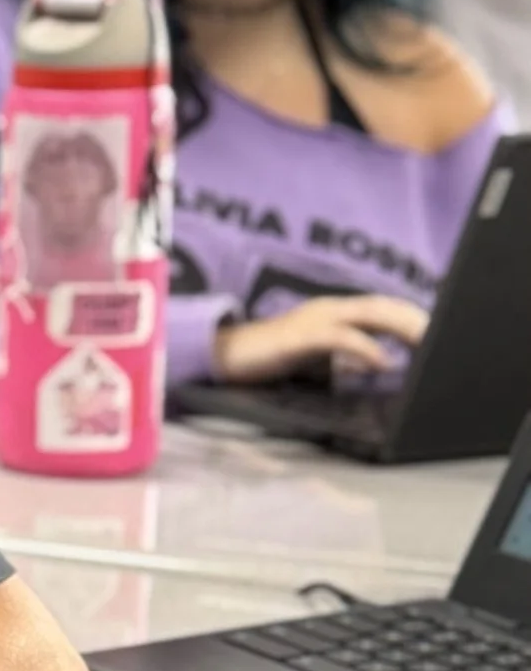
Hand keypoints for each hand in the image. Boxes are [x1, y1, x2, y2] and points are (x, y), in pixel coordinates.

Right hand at [213, 292, 425, 384]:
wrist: (226, 356)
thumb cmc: (270, 357)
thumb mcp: (316, 357)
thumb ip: (346, 357)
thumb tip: (378, 363)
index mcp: (334, 312)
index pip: (383, 308)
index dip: (411, 317)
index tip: (437, 334)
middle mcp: (329, 308)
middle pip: (383, 306)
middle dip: (415, 320)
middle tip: (443, 338)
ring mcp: (315, 319)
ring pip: (370, 315)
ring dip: (401, 328)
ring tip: (425, 343)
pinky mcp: (301, 336)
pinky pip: (341, 338)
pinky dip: (366, 349)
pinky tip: (383, 363)